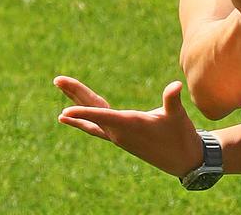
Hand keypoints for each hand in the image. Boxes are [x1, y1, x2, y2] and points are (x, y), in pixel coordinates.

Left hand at [54, 76, 204, 177]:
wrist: (183, 160)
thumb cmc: (180, 136)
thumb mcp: (177, 117)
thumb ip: (172, 101)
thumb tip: (175, 86)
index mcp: (130, 124)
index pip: (101, 116)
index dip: (83, 113)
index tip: (64, 112)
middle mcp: (118, 132)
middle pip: (91, 110)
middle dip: (74, 94)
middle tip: (57, 79)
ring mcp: (117, 136)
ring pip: (91, 116)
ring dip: (76, 101)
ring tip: (60, 87)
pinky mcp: (119, 137)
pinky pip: (95, 126)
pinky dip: (82, 118)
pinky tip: (68, 116)